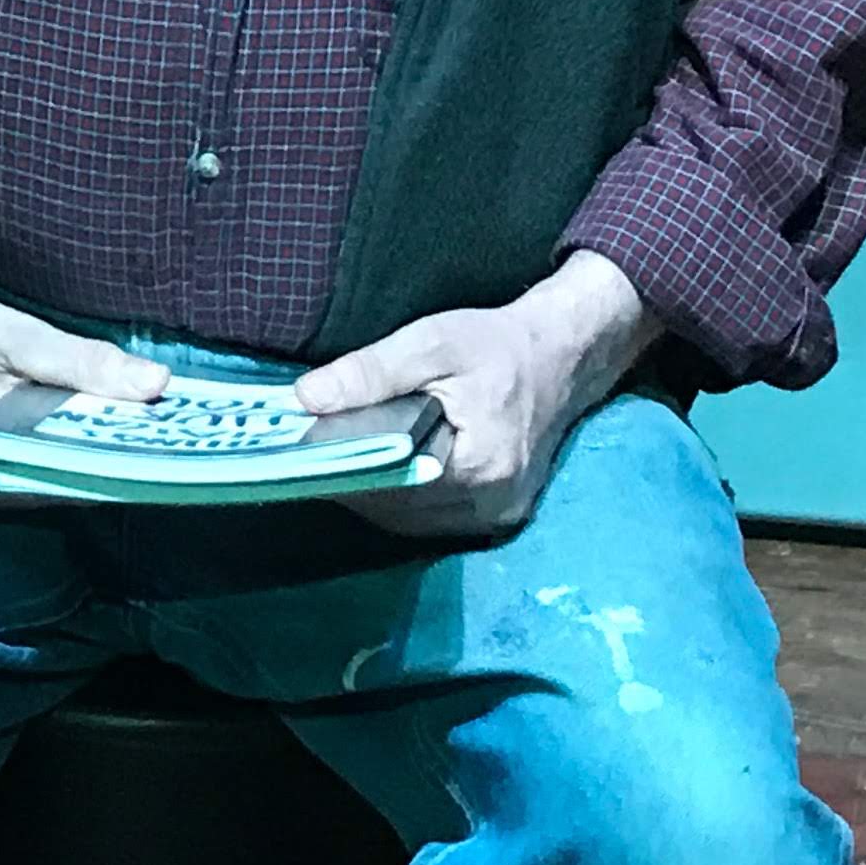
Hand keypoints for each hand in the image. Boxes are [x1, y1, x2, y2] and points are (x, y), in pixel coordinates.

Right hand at [0, 220, 168, 514]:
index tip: (181, 438)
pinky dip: (63, 464)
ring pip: (58, 486)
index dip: (137, 455)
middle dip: (118, 456)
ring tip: (133, 430)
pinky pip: (36, 486)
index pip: (87, 465)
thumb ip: (83, 362)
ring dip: (92, 461)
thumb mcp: (15, 333)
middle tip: (167, 429)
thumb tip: (156, 386)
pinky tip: (84, 437)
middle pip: (75, 481)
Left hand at [293, 249, 660, 536]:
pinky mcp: (498, 515)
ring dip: (375, 494)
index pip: (391, 485)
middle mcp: (491, 505)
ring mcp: (497, 516)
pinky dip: (403, 497)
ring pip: (412, 521)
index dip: (343, 470)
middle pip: (398, 509)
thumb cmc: (498, 345)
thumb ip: (370, 373)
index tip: (303, 452)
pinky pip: (433, 519)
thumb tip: (307, 398)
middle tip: (312, 451)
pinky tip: (380, 468)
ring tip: (340, 457)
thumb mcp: (432, 342)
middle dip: (354, 481)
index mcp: (480, 465)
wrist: (562, 356)